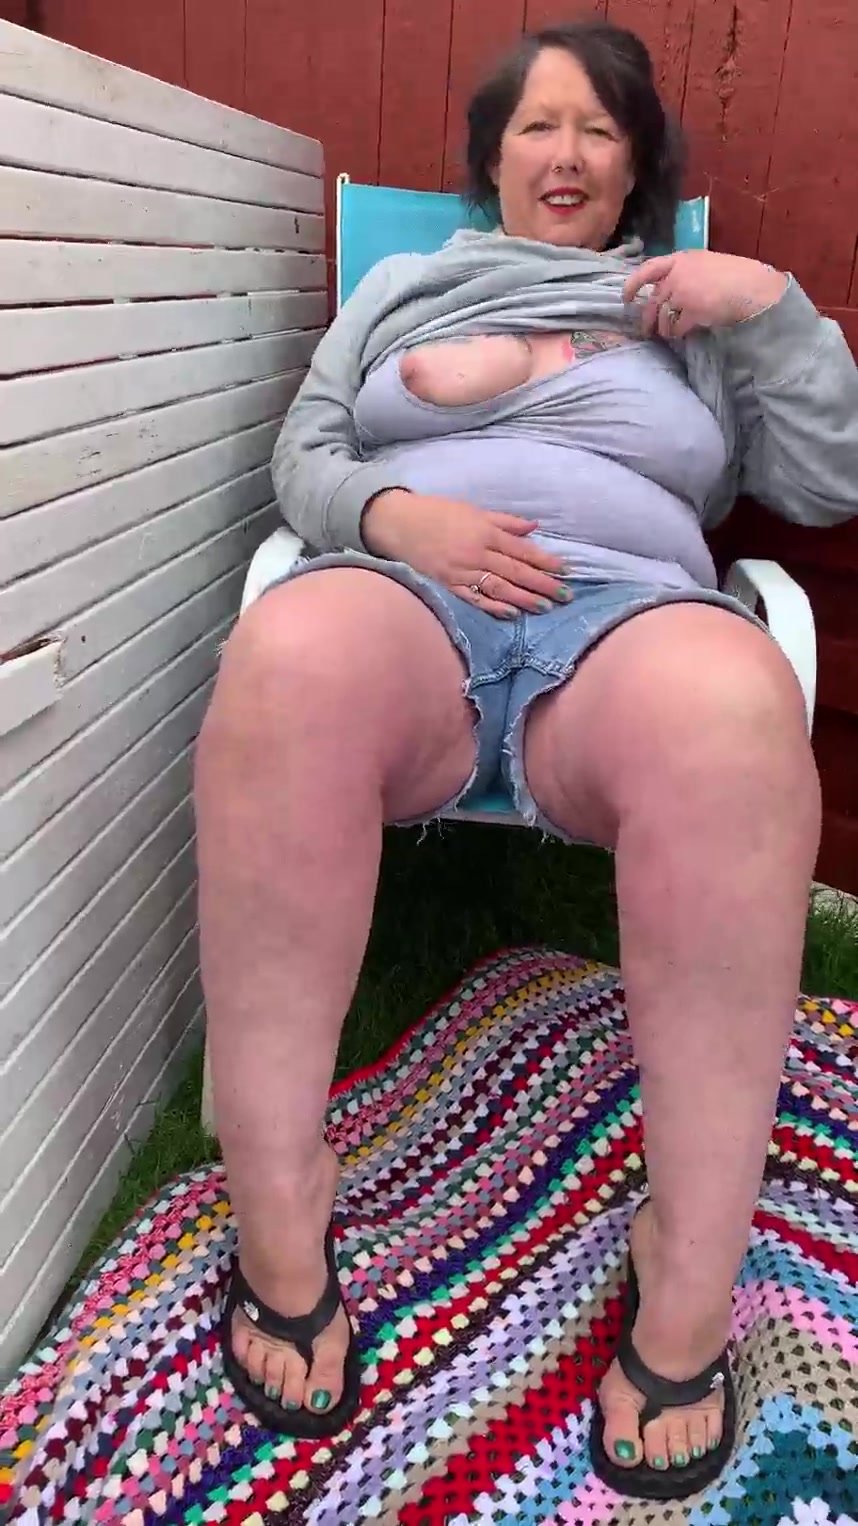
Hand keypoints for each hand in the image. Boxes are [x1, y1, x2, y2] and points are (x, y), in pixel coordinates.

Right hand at [362, 490, 570, 617]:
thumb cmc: (437, 513)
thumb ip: (505, 521)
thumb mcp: (473, 510)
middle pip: (516, 572)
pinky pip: (474, 598)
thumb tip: (534, 527)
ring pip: (499, 588)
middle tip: (566, 595)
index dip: (545, 561)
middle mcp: (477, 553)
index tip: (566, 571)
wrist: (398, 524)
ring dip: (524, 598)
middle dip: (543, 584)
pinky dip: (493, 606)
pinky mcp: (448, 585)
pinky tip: (511, 613)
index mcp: (485, 532)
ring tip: (545, 607)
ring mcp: (462, 571)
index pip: (522, 550)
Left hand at [623, 250, 788, 338]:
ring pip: (662, 316)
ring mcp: (683, 292)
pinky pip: (676, 327)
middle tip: (645, 330)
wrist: (752, 287)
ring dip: (663, 328)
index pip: (648, 269)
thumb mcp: (706, 265)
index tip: (626, 297)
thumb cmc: (735, 276)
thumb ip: (685, 274)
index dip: (633, 284)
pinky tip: (682, 335)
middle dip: (647, 318)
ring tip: (667, 334)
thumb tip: (669, 294)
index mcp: (681, 259)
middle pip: (653, 300)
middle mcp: (678, 274)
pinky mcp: (691, 310)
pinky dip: (677, 333)